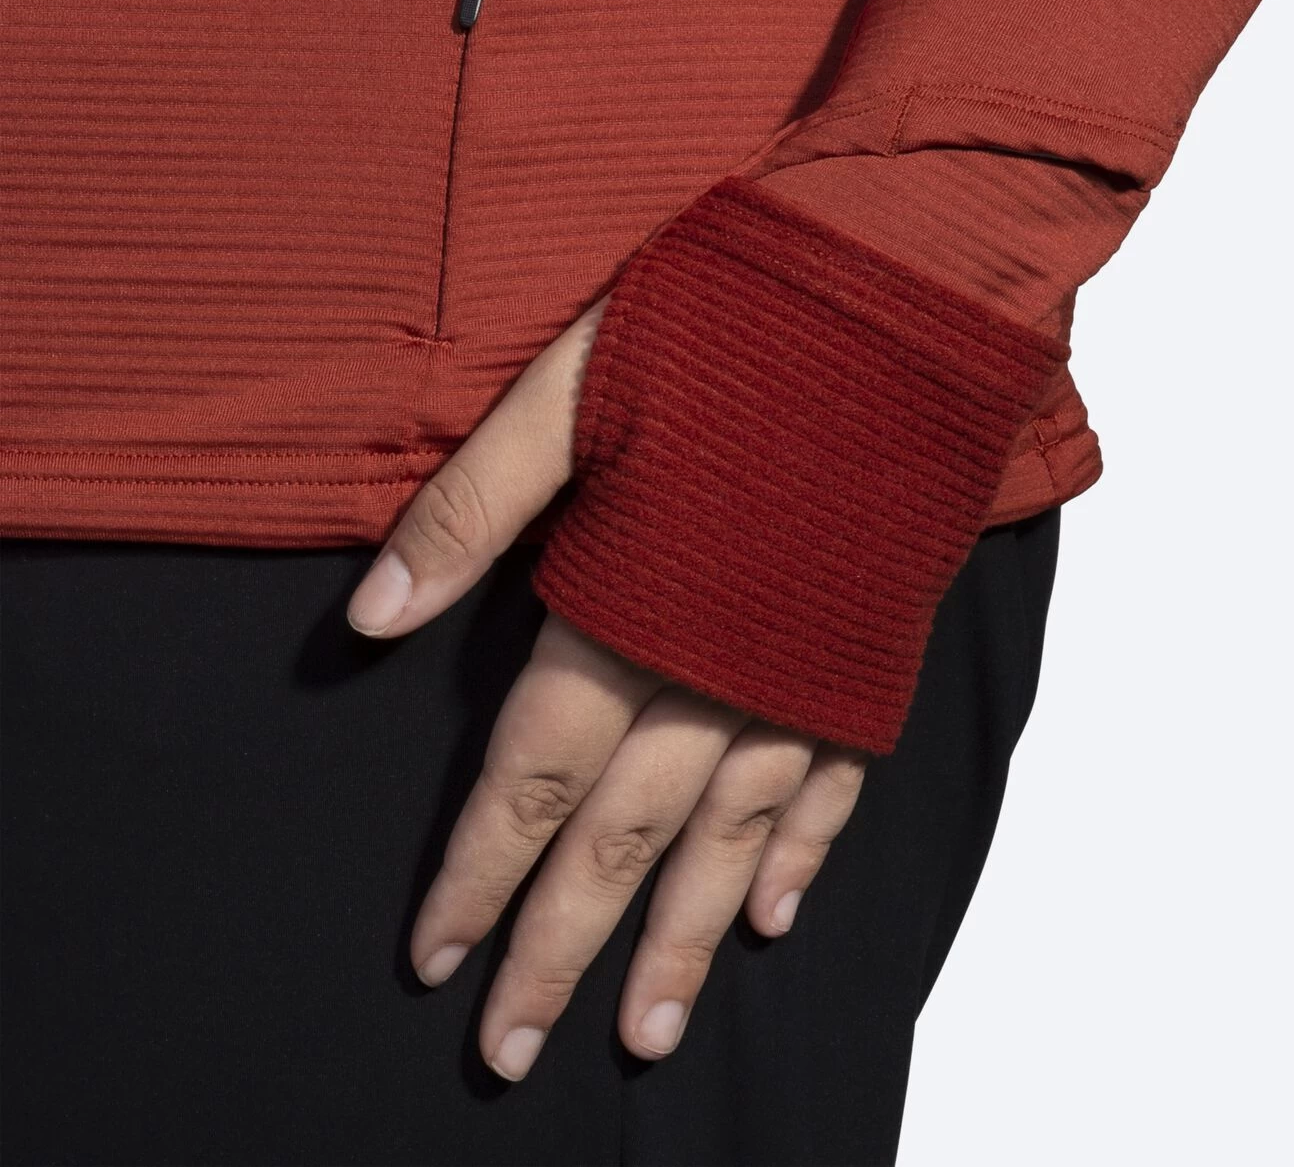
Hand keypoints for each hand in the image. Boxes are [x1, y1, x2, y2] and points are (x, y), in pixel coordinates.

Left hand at [346, 296, 868, 1080]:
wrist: (908, 294)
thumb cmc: (734, 326)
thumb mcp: (572, 391)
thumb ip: (472, 512)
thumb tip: (367, 622)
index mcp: (633, 610)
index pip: (533, 777)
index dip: (479, 870)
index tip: (435, 958)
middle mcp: (721, 669)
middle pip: (623, 839)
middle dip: (561, 948)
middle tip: (511, 1052)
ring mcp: (807, 673)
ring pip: (730, 840)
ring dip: (682, 941)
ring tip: (644, 1031)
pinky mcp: (869, 655)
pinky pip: (830, 783)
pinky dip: (798, 855)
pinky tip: (768, 917)